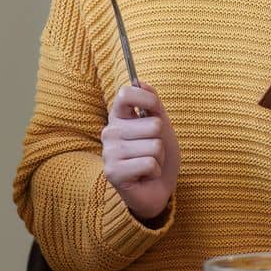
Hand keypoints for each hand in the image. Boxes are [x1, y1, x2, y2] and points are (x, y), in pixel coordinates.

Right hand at [103, 82, 179, 223]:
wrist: (157, 189)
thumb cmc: (158, 156)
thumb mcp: (161, 126)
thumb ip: (152, 104)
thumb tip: (140, 80)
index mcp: (119, 117)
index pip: (126, 94)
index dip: (146, 99)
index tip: (153, 109)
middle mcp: (110, 132)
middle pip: (152, 124)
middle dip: (161, 141)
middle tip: (151, 152)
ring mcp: (109, 152)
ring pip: (154, 146)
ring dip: (159, 158)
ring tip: (148, 164)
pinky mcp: (113, 172)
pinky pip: (149, 163)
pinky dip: (155, 171)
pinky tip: (144, 176)